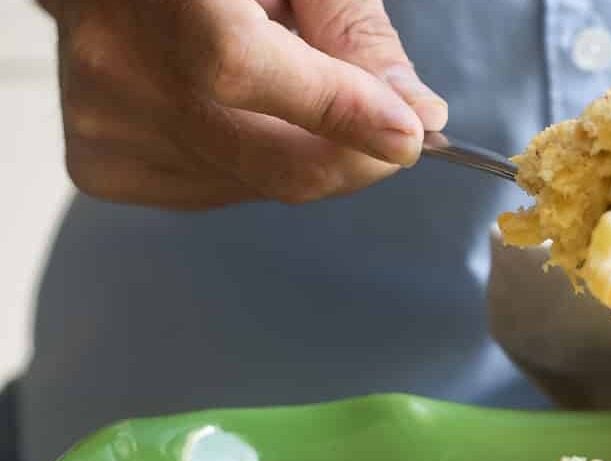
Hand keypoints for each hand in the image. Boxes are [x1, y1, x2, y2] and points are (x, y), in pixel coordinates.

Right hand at [39, 0, 446, 207]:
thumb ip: (356, 33)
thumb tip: (418, 116)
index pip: (240, 67)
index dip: (336, 109)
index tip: (411, 134)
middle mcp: (118, 63)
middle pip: (265, 155)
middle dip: (356, 156)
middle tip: (397, 132)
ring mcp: (107, 123)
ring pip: (257, 184)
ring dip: (305, 151)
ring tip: (283, 86)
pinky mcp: (106, 166)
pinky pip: (222, 191)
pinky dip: (257, 163)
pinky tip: (239, 113)